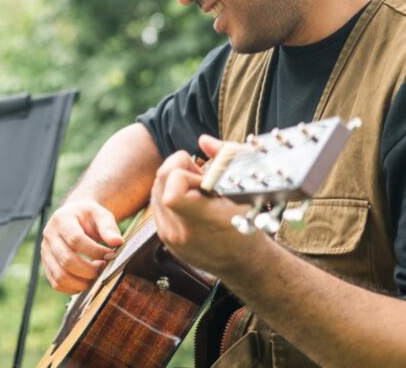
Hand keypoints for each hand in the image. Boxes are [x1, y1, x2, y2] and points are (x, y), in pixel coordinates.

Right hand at [41, 199, 123, 293]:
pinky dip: (73, 288)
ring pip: (60, 276)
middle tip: (104, 267)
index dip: (95, 251)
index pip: (75, 240)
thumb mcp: (100, 214)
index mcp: (61, 219)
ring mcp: (45, 252)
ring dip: (82, 282)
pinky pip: (56, 283)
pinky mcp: (46, 265)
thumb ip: (108, 227)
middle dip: (89, 270)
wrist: (73, 216)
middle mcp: (49, 236)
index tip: (110, 255)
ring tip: (96, 275)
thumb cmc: (88, 216)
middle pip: (66, 260)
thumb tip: (118, 242)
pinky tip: (86, 281)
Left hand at [150, 135, 260, 274]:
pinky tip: (191, 202)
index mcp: (201, 220)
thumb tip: (203, 140)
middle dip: (181, 170)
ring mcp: (169, 237)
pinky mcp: (164, 239)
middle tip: (202, 180)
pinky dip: (170, 195)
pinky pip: (157, 204)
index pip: (173, 183)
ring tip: (198, 192)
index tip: (204, 179)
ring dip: (174, 182)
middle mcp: (179, 231)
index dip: (186, 172)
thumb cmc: (249, 225)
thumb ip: (225, 158)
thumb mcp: (244, 190)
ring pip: (156, 189)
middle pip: (161, 179)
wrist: (244, 264)